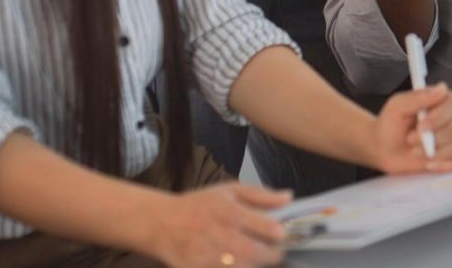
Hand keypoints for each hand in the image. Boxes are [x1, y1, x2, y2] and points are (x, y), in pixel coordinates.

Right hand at [152, 182, 291, 267]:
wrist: (162, 224)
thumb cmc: (199, 205)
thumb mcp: (229, 190)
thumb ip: (260, 195)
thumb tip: (289, 197)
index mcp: (227, 211)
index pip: (260, 225)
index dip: (277, 232)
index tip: (283, 235)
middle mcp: (218, 235)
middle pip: (253, 253)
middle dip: (271, 255)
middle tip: (275, 253)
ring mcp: (206, 257)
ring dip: (254, 265)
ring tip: (256, 258)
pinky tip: (237, 263)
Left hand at [370, 83, 451, 174]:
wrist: (383, 147)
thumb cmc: (391, 123)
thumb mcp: (398, 106)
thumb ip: (419, 97)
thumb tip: (442, 88)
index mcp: (439, 102)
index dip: (441, 116)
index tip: (422, 125)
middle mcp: (449, 119)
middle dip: (429, 139)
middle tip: (410, 139)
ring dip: (435, 153)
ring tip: (415, 151)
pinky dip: (449, 165)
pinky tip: (431, 165)